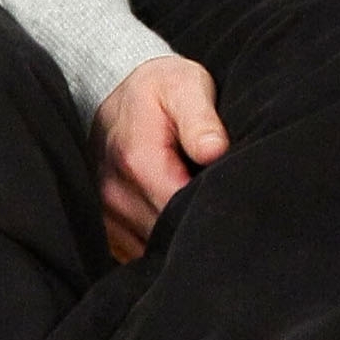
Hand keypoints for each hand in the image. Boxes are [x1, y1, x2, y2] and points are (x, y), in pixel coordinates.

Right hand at [91, 56, 228, 263]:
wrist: (116, 93)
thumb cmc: (159, 89)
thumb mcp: (184, 86)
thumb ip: (200, 118)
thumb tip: (215, 151)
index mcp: (137, 161)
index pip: (180, 210)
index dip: (211, 209)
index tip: (232, 197)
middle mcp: (114, 195)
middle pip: (169, 235)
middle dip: (198, 226)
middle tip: (224, 206)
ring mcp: (107, 216)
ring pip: (154, 250)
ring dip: (179, 238)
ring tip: (199, 209)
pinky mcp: (107, 229)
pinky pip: (140, 252)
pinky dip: (162, 243)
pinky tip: (179, 221)